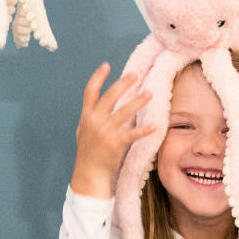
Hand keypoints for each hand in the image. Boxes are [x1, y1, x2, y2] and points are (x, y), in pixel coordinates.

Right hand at [70, 63, 153, 197]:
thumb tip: (96, 103)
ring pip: (124, 112)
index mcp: (87, 116)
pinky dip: (144, 130)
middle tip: (135, 75)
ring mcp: (106, 132)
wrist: (89, 172)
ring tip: (150, 94)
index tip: (106, 65)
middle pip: (109, 96)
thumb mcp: (83, 131)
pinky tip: (155, 126)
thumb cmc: (88, 152)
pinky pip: (133, 134)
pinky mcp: (116, 143)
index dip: (97, 77)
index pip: (90, 91)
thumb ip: (90, 116)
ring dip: (138, 102)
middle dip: (123, 84)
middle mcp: (95, 121)